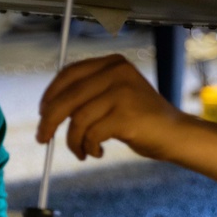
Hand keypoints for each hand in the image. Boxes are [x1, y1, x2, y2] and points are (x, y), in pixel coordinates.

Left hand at [36, 54, 186, 160]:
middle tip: (42, 139)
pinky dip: (88, 148)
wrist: (175, 134)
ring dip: (73, 142)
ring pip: (77, 120)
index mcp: (113, 63)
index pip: (69, 73)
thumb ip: (89, 95)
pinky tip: (97, 153)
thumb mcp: (115, 97)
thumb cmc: (141, 120)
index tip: (42, 113)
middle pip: (67, 97)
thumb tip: (48, 109)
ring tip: (82, 151)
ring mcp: (123, 93)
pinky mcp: (126, 116)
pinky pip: (91, 135)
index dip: (50, 94)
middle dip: (49, 121)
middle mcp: (117, 72)